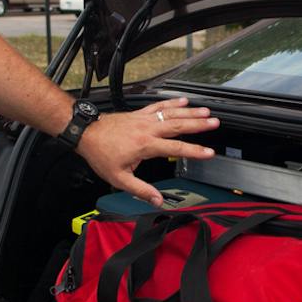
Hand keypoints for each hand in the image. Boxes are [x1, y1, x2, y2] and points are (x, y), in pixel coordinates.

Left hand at [75, 97, 219, 204]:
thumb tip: (157, 201)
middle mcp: (147, 129)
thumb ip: (141, 190)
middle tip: (215, 122)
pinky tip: (183, 100)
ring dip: (190, 111)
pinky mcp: (139, 114)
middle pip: (178, 125)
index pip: (176, 148)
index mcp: (145, 145)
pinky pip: (158, 106)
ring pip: (171, 113)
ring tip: (206, 111)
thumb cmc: (101, 154)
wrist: (86, 133)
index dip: (194, 151)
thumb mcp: (119, 178)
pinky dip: (172, 102)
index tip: (209, 152)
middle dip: (198, 123)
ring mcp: (143, 119)